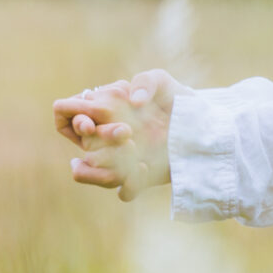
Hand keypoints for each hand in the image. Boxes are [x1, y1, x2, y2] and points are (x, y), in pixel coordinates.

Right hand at [53, 69, 180, 201]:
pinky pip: (123, 192)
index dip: (70, 120)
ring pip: (91, 173)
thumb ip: (146, 81)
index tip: (89, 123)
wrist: (207, 127)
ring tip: (136, 149)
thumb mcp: (164, 82)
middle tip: (127, 131)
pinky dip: (131, 184)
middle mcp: (106, 138)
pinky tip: (146, 168)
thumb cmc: (180, 101)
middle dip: (101, 140)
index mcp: (102, 112)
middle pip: (82, 146)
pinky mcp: (140, 179)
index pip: (66, 117)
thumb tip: (133, 101)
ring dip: (108, 165)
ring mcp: (121, 161)